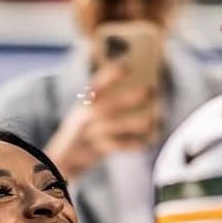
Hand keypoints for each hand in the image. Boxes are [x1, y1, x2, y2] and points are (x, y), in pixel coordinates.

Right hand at [44, 63, 162, 180]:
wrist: (66, 155)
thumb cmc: (85, 127)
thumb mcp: (88, 109)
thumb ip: (106, 100)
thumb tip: (143, 91)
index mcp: (83, 102)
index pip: (96, 85)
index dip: (110, 75)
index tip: (127, 67)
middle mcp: (84, 117)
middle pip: (106, 107)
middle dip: (128, 99)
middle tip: (150, 90)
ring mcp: (90, 134)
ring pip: (113, 128)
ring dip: (136, 122)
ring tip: (155, 116)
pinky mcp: (98, 149)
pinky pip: (119, 146)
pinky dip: (136, 143)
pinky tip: (151, 138)